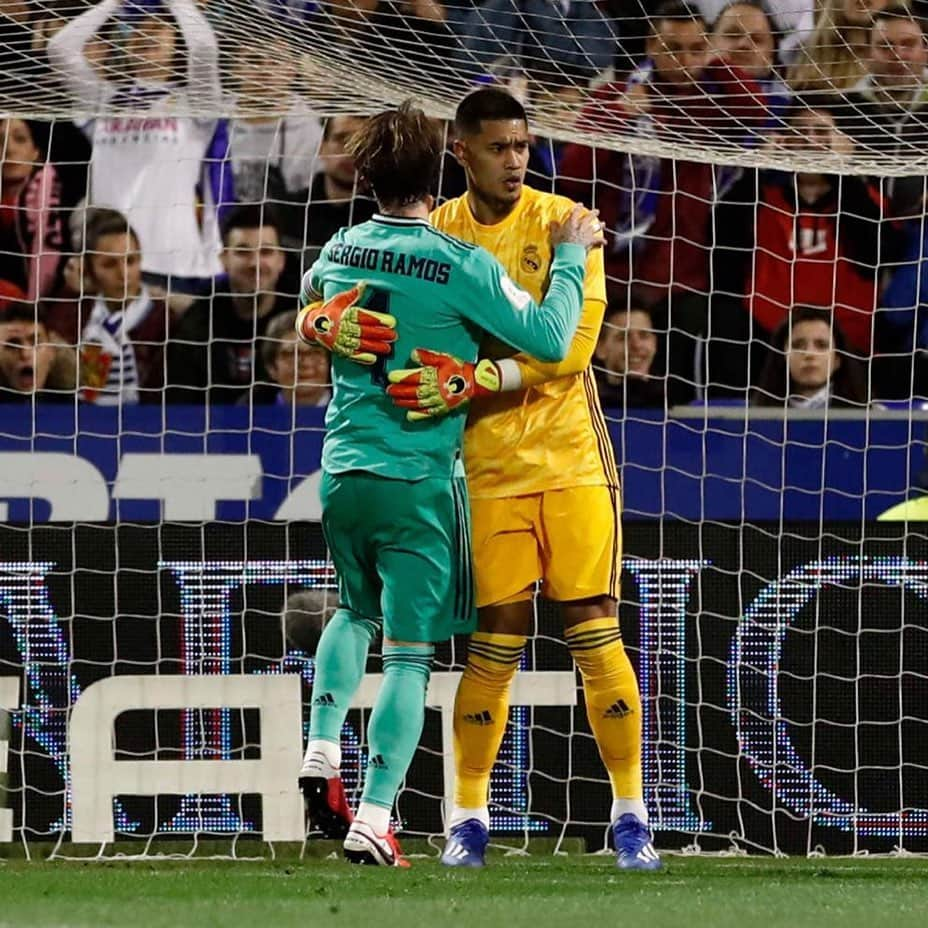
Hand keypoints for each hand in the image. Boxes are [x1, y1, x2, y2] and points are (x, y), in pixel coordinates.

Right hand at [296, 282, 396, 364]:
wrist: (314, 325)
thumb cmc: (331, 310)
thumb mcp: (339, 300)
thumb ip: (353, 294)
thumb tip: (364, 283)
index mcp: (343, 314)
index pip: (363, 316)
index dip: (377, 319)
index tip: (391, 321)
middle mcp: (341, 327)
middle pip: (363, 331)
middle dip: (379, 334)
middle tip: (393, 336)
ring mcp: (340, 340)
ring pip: (359, 344)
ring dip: (374, 347)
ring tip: (387, 348)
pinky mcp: (338, 350)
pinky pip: (351, 355)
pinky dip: (362, 357)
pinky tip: (373, 358)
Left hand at [386, 349, 501, 420]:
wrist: (474, 381)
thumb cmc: (457, 368)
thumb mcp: (443, 358)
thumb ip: (427, 356)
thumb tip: (412, 354)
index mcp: (433, 375)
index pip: (413, 377)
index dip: (401, 377)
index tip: (390, 376)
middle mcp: (434, 389)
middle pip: (412, 391)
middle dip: (399, 391)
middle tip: (388, 390)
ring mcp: (438, 400)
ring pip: (418, 403)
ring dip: (405, 402)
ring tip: (395, 401)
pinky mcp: (442, 408)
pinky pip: (428, 413)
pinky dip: (418, 415)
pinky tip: (409, 416)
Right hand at [549, 203, 604, 251]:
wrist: (569, 253)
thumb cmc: (561, 244)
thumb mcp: (555, 235)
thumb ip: (554, 227)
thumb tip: (552, 222)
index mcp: (572, 222)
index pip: (576, 212)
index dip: (578, 207)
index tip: (580, 204)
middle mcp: (581, 226)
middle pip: (589, 217)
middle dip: (593, 213)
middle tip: (597, 211)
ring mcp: (587, 233)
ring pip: (596, 227)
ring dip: (600, 225)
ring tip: (603, 224)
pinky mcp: (591, 241)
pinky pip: (599, 241)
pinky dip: (602, 241)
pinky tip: (605, 242)